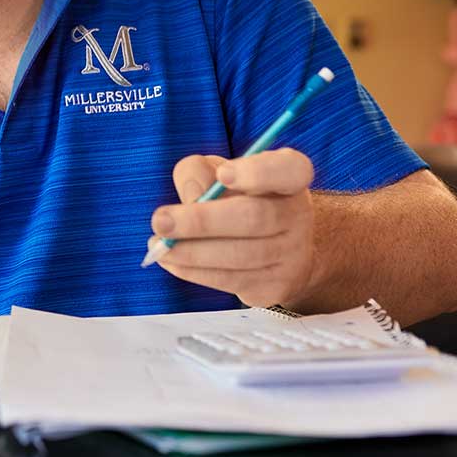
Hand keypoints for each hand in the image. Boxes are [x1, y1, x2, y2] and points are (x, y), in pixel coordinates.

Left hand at [148, 149, 316, 307]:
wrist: (278, 249)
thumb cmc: (241, 199)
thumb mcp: (220, 172)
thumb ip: (199, 171)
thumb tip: (191, 196)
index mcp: (290, 176)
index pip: (289, 170)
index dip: (257, 172)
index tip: (223, 174)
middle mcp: (297, 214)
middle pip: (254, 217)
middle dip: (202, 221)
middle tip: (161, 220)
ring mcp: (291, 254)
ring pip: (239, 254)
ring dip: (191, 251)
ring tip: (159, 245)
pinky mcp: (275, 286)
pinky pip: (231, 280)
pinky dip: (194, 271)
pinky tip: (171, 260)